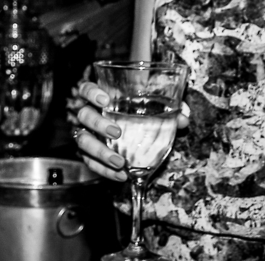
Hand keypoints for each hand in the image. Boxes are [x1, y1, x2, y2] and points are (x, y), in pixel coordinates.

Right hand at [70, 79, 190, 181]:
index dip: (91, 92)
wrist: (130, 137)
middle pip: (83, 115)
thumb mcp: (152, 109)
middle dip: (98, 124)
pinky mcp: (88, 155)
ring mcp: (85, 135)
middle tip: (117, 132)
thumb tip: (183, 118)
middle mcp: (88, 114)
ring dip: (100, 152)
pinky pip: (90, 163)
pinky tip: (121, 176)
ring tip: (119, 162)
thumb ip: (168, 109)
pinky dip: (105, 170)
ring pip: (82, 141)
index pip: (85, 89)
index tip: (105, 100)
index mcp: (99, 98)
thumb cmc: (137, 114)